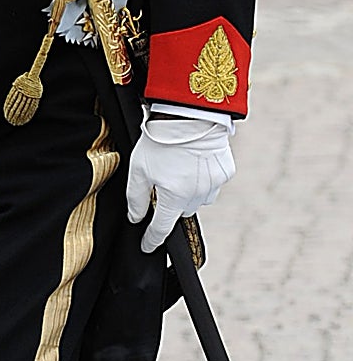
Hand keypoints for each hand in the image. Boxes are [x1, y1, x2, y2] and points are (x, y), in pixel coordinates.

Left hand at [126, 115, 234, 251]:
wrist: (188, 114)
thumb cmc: (159, 140)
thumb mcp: (138, 168)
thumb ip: (136, 197)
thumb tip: (136, 218)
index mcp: (174, 197)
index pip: (161, 228)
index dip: (152, 239)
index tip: (147, 246)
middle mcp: (197, 196)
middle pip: (181, 211)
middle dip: (171, 205)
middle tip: (162, 184)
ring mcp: (214, 184)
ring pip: (198, 198)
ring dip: (188, 192)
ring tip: (178, 168)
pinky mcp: (225, 171)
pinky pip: (212, 183)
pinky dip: (203, 178)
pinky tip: (194, 161)